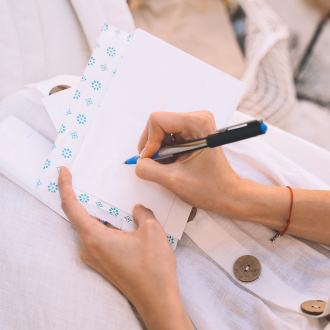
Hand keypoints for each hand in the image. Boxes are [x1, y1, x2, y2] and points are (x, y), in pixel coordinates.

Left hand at [58, 166, 192, 328]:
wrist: (158, 300)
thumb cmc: (153, 268)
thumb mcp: (152, 230)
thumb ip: (142, 213)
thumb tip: (136, 210)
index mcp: (95, 238)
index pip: (71, 207)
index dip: (65, 187)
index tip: (63, 172)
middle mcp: (89, 249)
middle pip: (81, 217)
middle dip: (87, 198)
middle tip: (94, 181)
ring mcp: (95, 258)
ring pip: (92, 228)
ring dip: (101, 214)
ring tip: (116, 202)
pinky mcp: (104, 264)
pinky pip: (99, 238)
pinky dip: (107, 226)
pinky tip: (123, 222)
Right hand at [135, 111, 329, 245]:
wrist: (228, 194)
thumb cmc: (210, 188)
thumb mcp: (174, 181)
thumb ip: (149, 170)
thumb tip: (137, 162)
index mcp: (197, 123)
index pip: (157, 121)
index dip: (149, 142)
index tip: (150, 160)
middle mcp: (197, 118)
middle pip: (158, 124)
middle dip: (153, 147)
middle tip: (156, 165)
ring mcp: (195, 125)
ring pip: (161, 132)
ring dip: (159, 151)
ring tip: (169, 167)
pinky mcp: (193, 133)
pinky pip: (168, 137)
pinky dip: (164, 152)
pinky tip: (172, 164)